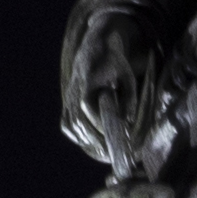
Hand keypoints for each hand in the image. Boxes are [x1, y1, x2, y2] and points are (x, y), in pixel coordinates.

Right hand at [68, 26, 158, 164]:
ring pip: (71, 124)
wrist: (95, 48)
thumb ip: (129, 99)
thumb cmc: (115, 63)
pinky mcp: (67, 102)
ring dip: (86, 138)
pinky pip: (67, 124)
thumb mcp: (127, 77)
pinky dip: (77, 135)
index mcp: (87, 81)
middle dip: (94, 137)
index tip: (111, 135)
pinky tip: (90, 142)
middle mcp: (73, 90)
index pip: (87, 107)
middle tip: (110, 149)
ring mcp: (68, 96)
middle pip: (77, 120)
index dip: (98, 123)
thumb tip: (128, 121)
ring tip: (103, 148)